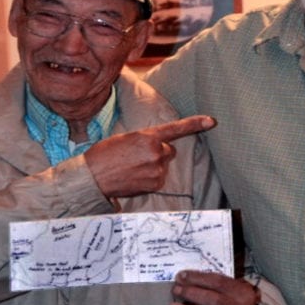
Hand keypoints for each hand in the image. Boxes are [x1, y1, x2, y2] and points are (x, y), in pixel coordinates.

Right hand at [85, 115, 215, 197]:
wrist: (92, 176)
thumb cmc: (104, 155)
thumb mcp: (126, 139)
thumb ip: (145, 141)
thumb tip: (158, 148)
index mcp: (148, 136)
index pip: (176, 128)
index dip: (195, 124)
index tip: (212, 121)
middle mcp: (156, 151)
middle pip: (168, 151)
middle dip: (158, 153)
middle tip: (136, 157)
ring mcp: (157, 168)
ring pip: (162, 166)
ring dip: (152, 167)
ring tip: (131, 169)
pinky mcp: (155, 183)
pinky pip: (158, 179)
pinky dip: (149, 179)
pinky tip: (133, 178)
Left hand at [169, 270, 259, 304]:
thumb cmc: (235, 301)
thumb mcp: (233, 288)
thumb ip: (214, 283)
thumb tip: (186, 280)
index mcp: (242, 293)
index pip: (218, 282)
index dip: (198, 278)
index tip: (182, 276)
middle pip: (214, 301)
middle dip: (192, 294)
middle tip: (176, 289)